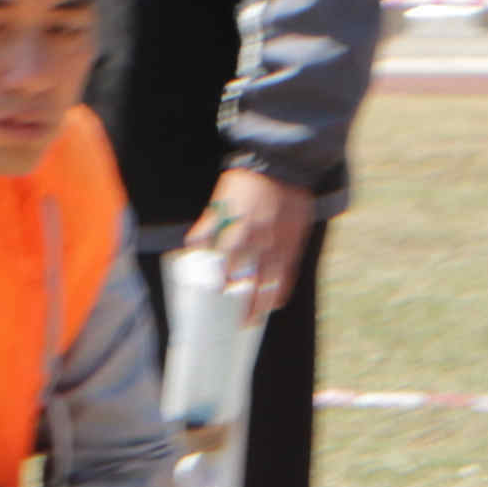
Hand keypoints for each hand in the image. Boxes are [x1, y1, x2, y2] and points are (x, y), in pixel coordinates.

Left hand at [202, 164, 313, 320]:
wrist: (283, 164)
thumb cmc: (246, 181)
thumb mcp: (221, 200)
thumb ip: (208, 225)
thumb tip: (193, 246)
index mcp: (237, 231)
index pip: (224, 268)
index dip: (219, 287)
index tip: (214, 300)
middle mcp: (258, 243)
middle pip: (249, 283)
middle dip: (242, 305)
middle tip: (236, 322)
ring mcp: (279, 244)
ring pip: (270, 283)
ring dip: (262, 304)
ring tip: (254, 319)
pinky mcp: (295, 242)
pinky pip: (288, 273)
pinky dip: (281, 289)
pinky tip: (276, 302)